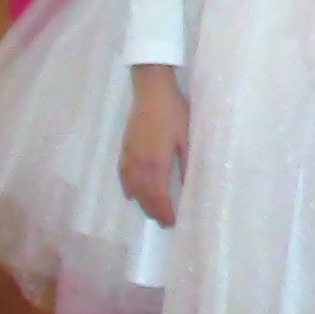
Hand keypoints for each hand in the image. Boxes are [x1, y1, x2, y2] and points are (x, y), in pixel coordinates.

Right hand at [120, 65, 187, 226]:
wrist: (152, 91)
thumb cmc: (174, 112)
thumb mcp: (186, 138)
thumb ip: (187, 164)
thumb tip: (191, 186)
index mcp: (156, 164)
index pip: (158, 197)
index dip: (165, 212)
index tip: (172, 222)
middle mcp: (139, 165)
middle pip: (144, 196)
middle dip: (154, 211)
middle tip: (165, 222)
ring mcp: (129, 157)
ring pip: (133, 189)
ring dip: (142, 203)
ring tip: (152, 212)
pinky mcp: (124, 149)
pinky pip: (123, 177)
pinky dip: (129, 188)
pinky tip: (132, 194)